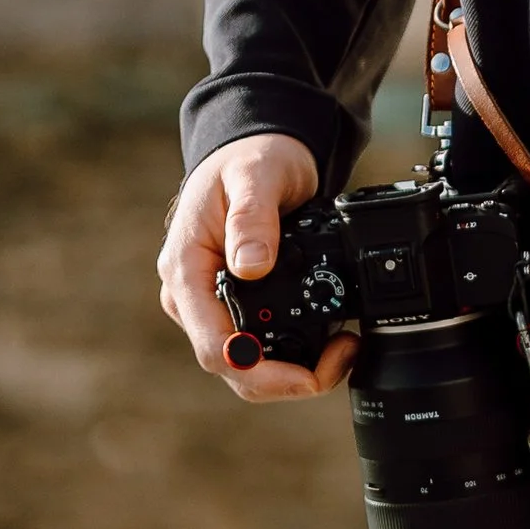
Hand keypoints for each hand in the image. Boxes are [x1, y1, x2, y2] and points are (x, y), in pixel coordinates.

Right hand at [158, 132, 353, 403]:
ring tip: (344, 345)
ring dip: (295, 368)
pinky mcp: (234, 304)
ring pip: (249, 363)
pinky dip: (295, 351)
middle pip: (233, 367)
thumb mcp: (255, 174)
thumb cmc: (249, 157)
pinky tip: (330, 336)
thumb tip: (251, 266)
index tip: (308, 373)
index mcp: (185, 271)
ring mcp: (212, 305)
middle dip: (288, 378)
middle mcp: (192, 296)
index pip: (214, 347)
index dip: (260, 372)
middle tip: (342, 354)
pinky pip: (261, 344)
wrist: (254, 149)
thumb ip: (252, 217)